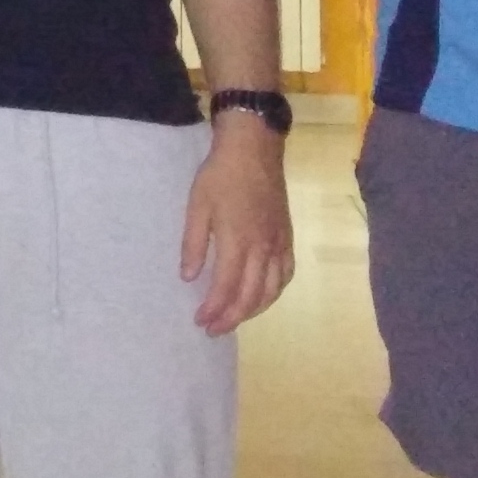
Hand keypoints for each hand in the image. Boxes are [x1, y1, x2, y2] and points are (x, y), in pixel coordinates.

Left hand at [179, 120, 294, 334]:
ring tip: (234, 318)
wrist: (254, 148)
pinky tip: (262, 296)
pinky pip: (286, 274)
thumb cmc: (220, 175)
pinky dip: (274, 292)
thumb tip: (189, 277)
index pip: (227, 288)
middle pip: (250, 296)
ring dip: (253, 310)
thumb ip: (193, 245)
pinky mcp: (287, 236)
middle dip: (231, 318)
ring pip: (272, 290)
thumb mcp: (197, 206)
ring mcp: (279, 243)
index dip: (214, 310)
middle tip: (213, 329)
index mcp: (238, 241)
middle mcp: (263, 248)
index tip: (199, 321)